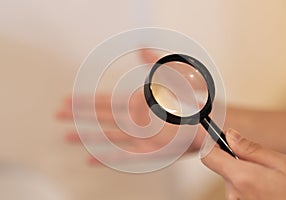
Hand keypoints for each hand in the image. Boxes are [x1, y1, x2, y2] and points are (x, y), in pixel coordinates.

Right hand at [56, 49, 204, 164]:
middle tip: (59, 114)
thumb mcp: (174, 77)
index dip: (87, 101)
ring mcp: (142, 137)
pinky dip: (109, 158)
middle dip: (79, 116)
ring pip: (108, 137)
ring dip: (88, 137)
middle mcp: (136, 121)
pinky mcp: (151, 153)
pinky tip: (93, 159)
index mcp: (138, 103)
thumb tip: (141, 48)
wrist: (209, 121)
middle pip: (101, 118)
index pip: (106, 101)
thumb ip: (156, 63)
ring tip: (68, 136)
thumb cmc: (192, 100)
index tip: (69, 99)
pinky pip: (126, 157)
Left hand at [202, 129, 285, 199]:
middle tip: (257, 161)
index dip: (210, 142)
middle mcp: (233, 192)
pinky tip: (262, 187)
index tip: (214, 136)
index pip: (208, 155)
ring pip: (230, 177)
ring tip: (265, 178)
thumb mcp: (282, 164)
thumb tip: (230, 135)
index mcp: (241, 177)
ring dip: (242, 172)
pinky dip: (245, 183)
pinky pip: (236, 188)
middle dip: (235, 158)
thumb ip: (251, 148)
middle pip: (221, 165)